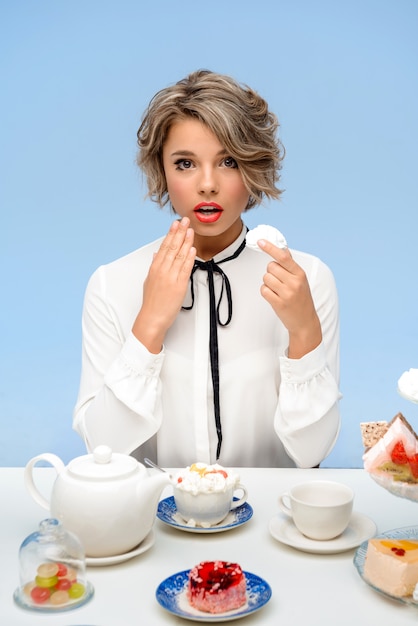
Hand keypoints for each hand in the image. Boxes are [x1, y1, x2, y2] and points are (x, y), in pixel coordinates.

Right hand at [132, 217, 195, 352]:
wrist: (152, 318)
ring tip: (190, 230)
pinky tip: (192, 249)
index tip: (176, 224)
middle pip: (172, 247)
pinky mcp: (179, 286)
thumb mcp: (149, 281)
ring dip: (186, 241)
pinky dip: (189, 258)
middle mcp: (162, 270)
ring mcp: (171, 277)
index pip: (164, 246)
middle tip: (185, 220)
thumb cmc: (151, 302)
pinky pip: (185, 269)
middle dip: (179, 232)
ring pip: (179, 255)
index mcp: (155, 268)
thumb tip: (157, 254)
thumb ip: (154, 266)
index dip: (171, 233)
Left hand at [257, 239, 321, 358]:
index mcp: (300, 274)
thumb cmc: (301, 300)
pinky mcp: (279, 303)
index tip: (260, 241)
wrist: (305, 322)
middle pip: (270, 267)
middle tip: (278, 281)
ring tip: (277, 291)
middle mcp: (294, 282)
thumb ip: (291, 266)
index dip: (270, 248)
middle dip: (271, 272)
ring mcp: (287, 293)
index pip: (283, 257)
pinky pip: (263, 290)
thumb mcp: (300, 280)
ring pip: (266, 278)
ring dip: (268, 283)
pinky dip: (266, 292)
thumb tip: (282, 249)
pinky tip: (274, 297)